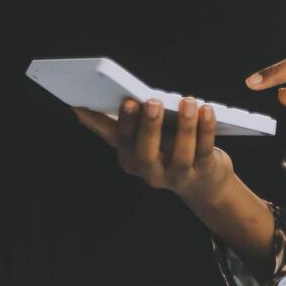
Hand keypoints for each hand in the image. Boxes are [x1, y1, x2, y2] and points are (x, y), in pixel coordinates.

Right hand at [73, 96, 232, 200]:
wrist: (203, 185)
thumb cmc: (165, 152)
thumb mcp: (136, 141)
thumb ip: (110, 126)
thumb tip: (78, 109)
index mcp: (130, 160)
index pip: (121, 140)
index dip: (121, 122)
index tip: (124, 99)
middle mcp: (151, 172)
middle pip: (146, 152)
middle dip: (147, 127)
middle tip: (151, 101)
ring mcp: (178, 175)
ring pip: (181, 154)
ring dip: (185, 126)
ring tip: (188, 100)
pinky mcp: (204, 172)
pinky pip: (205, 150)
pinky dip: (206, 129)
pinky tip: (207, 109)